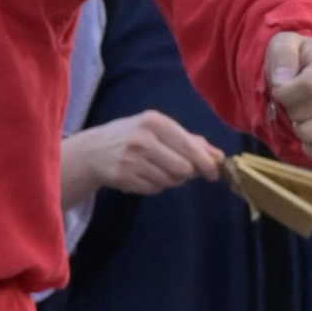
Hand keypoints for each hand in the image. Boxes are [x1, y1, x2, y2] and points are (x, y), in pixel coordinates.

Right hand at [64, 111, 222, 200]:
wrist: (93, 150)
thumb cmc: (133, 136)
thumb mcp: (158, 129)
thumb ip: (189, 140)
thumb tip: (218, 156)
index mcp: (154, 121)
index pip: (189, 147)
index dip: (206, 162)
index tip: (214, 172)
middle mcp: (143, 139)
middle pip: (184, 168)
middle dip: (187, 172)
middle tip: (181, 169)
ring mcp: (132, 160)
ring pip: (170, 180)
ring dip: (171, 179)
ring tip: (159, 169)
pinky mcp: (125, 178)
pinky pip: (155, 189)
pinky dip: (156, 185)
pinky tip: (145, 175)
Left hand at [263, 30, 311, 164]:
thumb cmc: (298, 62)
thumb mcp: (283, 46)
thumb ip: (280, 54)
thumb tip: (282, 81)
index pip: (310, 87)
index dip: (284, 94)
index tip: (280, 89)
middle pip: (304, 114)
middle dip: (289, 110)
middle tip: (297, 101)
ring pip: (311, 135)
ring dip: (298, 128)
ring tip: (305, 114)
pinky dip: (311, 148)